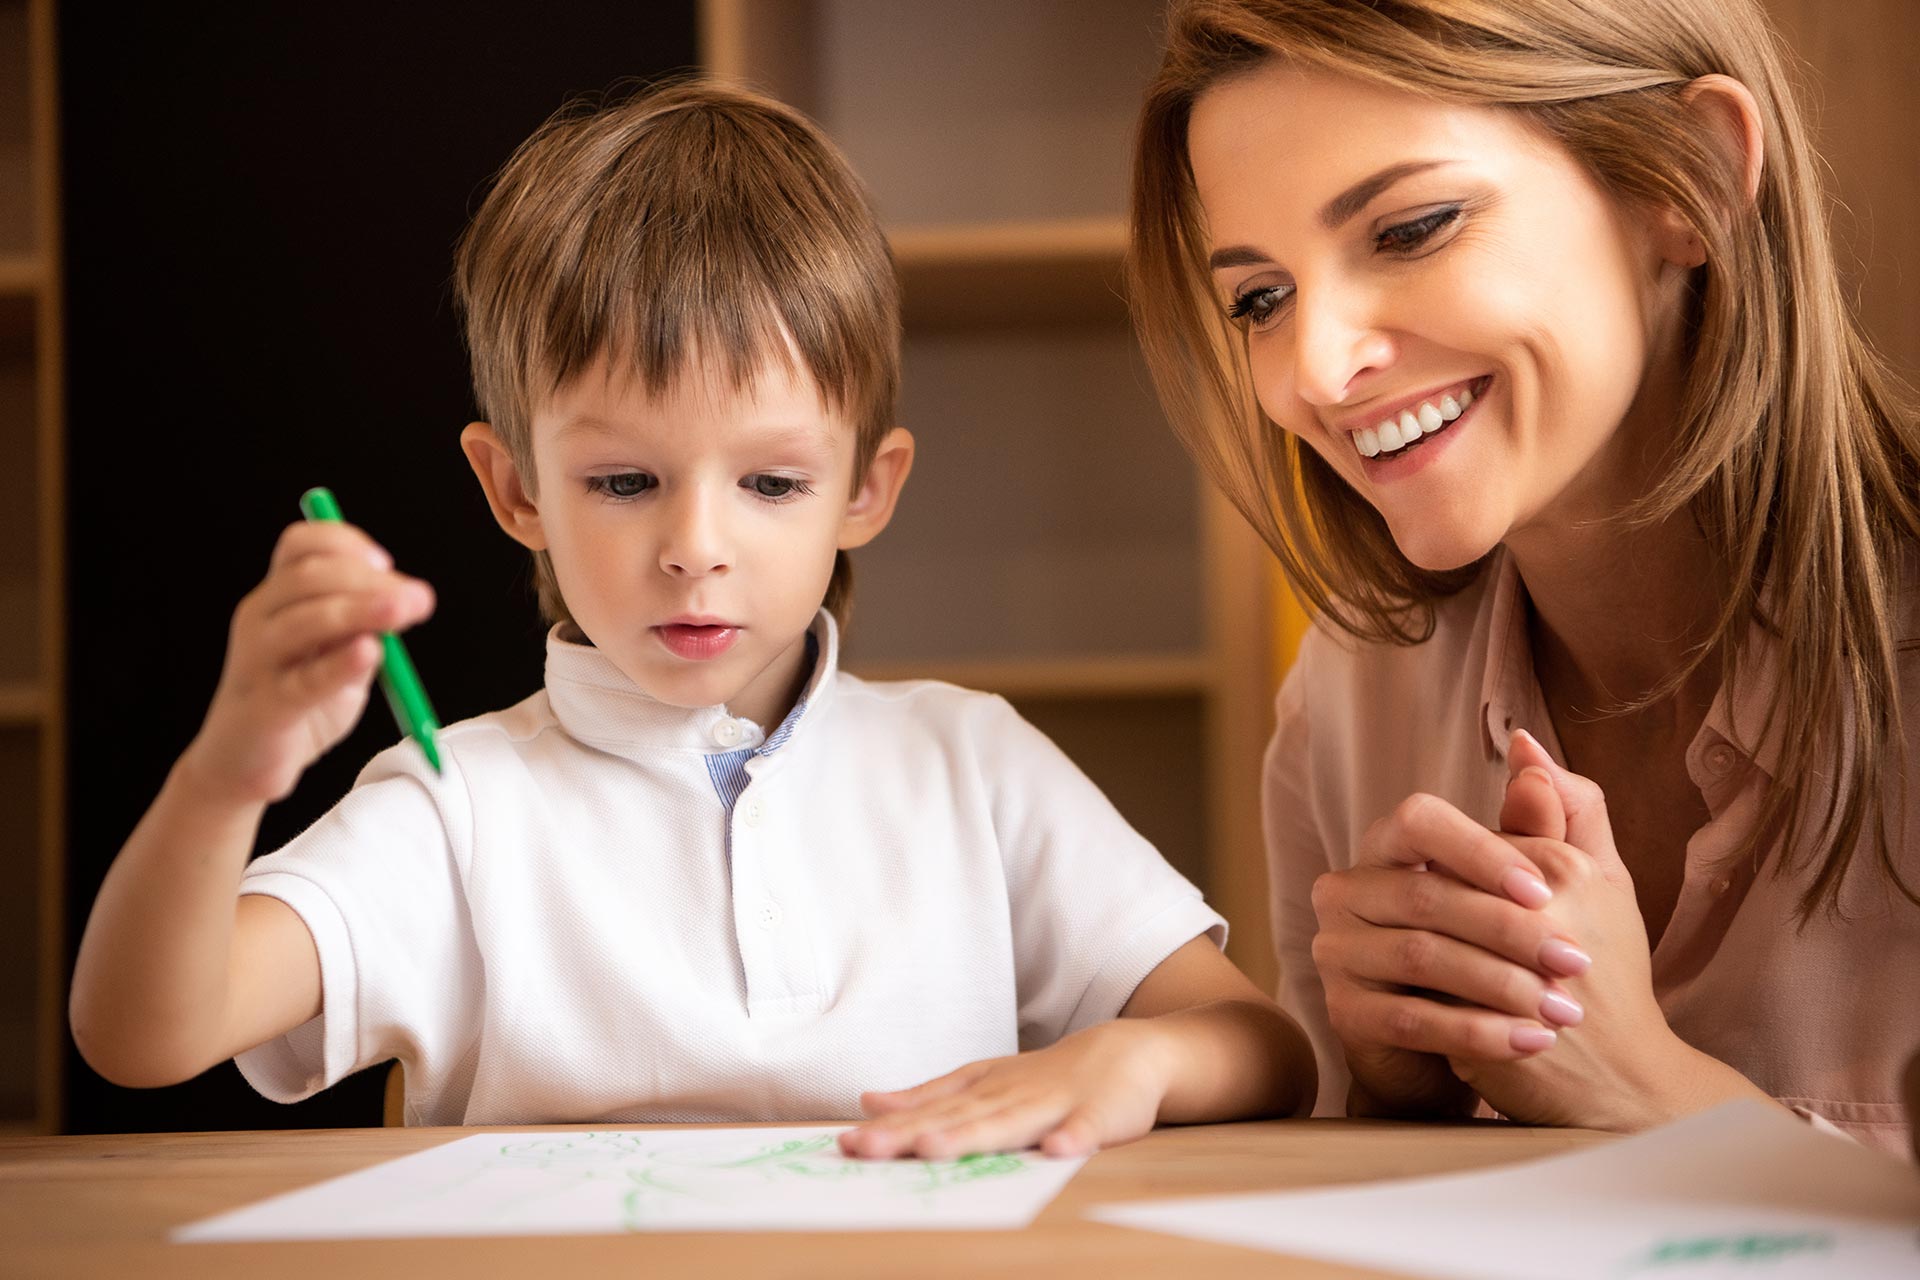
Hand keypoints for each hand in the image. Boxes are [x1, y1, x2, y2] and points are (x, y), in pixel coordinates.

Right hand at [182, 520, 434, 806]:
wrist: (241, 762)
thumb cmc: (296, 700)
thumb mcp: (338, 655)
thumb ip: (364, 628)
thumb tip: (407, 600)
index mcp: (276, 597)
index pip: (300, 545)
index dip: (345, 543)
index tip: (387, 564)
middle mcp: (259, 618)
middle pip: (309, 577)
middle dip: (370, 580)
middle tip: (419, 598)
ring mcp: (257, 661)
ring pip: (305, 619)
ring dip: (361, 610)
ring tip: (403, 612)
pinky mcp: (266, 706)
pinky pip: (304, 680)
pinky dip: (339, 664)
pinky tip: (368, 653)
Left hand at [837, 1020, 1172, 1159]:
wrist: (1125, 1052)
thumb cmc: (1045, 1078)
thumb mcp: (982, 1082)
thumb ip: (929, 1095)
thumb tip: (869, 1102)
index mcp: (983, 1091)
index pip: (929, 1112)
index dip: (889, 1127)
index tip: (847, 1142)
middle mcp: (1010, 1096)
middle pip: (956, 1118)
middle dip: (911, 1134)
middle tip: (867, 1147)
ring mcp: (1054, 1104)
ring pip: (1010, 1123)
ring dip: (972, 1135)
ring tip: (933, 1149)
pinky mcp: (1099, 1116)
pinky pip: (1086, 1129)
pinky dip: (1072, 1138)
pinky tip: (1057, 1150)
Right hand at [1310, 790, 1594, 1116]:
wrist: (1459, 1047)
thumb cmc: (1497, 954)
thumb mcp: (1535, 888)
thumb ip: (1539, 824)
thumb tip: (1531, 749)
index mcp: (1388, 847)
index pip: (1418, 820)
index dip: (1477, 850)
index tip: (1541, 891)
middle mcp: (1347, 890)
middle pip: (1425, 896)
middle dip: (1509, 930)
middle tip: (1576, 961)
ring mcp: (1337, 951)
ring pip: (1419, 957)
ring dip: (1500, 985)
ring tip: (1562, 1010)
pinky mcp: (1344, 1012)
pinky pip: (1411, 1019)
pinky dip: (1477, 1032)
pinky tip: (1529, 1042)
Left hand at [1448, 731, 1766, 1128]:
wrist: (1629, 1082)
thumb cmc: (1613, 970)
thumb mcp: (1604, 880)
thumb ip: (1569, 808)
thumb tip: (1521, 740)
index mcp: (1562, 873)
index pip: (1467, 844)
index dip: (1461, 875)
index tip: (1478, 900)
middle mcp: (1536, 923)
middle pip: (1437, 892)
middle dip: (1432, 914)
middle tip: (1447, 935)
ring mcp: (1505, 983)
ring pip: (1423, 944)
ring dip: (1420, 955)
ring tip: (1433, 967)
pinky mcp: (1476, 1036)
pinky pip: (1419, 1000)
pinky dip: (1418, 1000)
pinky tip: (1429, 1005)